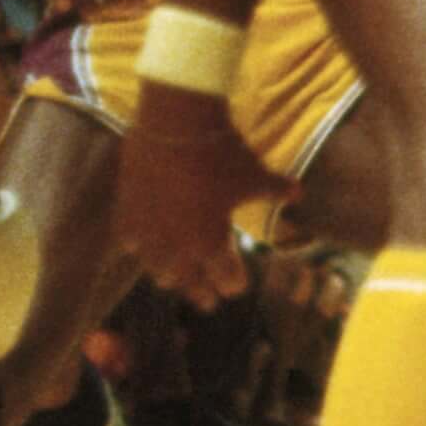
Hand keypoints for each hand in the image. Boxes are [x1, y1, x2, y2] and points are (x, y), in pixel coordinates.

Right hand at [116, 81, 283, 309]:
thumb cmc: (222, 154)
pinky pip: (129, 243)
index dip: (233, 284)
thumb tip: (298, 194)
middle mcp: (177, 247)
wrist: (176, 124)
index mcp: (212, 244)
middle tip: (207, 301)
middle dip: (200, 291)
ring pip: (156, 269)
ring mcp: (149, 233)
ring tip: (172, 279)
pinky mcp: (126, 213)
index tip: (236, 288)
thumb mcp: (254, 175)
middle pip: (189, 283)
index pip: (225, 279)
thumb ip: (276, 190)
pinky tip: (139, 247)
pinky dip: (137, 247)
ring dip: (168, 275)